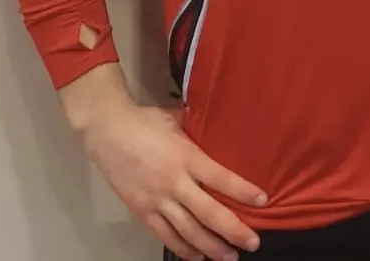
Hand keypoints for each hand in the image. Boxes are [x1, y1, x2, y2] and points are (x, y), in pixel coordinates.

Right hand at [80, 99, 267, 260]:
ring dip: (211, 247)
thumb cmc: (146, 121)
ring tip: (230, 257)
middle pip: (209, 212)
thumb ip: (198, 134)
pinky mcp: (141, 211)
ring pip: (189, 231)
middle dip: (233, 230)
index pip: (221, 178)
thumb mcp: (177, 122)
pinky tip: (197, 257)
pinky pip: (165, 235)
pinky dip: (183, 249)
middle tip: (253, 242)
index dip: (243, 191)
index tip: (262, 201)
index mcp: (186, 156)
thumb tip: (221, 132)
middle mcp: (174, 182)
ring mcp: (157, 200)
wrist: (107, 131)